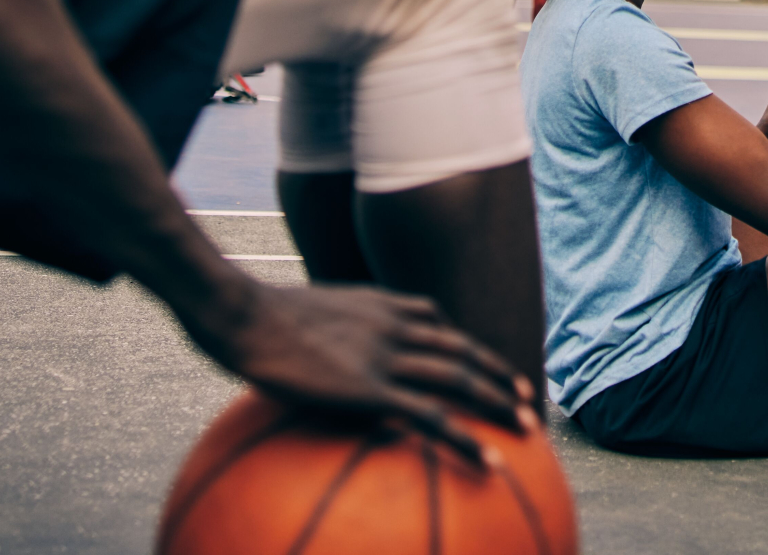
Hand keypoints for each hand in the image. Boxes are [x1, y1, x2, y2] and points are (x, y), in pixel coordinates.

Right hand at [189, 277, 533, 462]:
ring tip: (526, 428)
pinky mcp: (372, 388)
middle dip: (496, 374)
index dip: (465, 344)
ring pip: (457, 377)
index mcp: (378, 305)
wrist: (241, 314)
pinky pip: (431, 417)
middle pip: (459, 348)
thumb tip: (324, 368)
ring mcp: (386, 354)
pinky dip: (467, 439)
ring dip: (497, 402)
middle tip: (523, 399)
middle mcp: (393, 324)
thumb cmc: (252, 321)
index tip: (486, 364)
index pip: (436, 320)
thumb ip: (324, 339)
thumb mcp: (299, 319)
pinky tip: (490, 462)